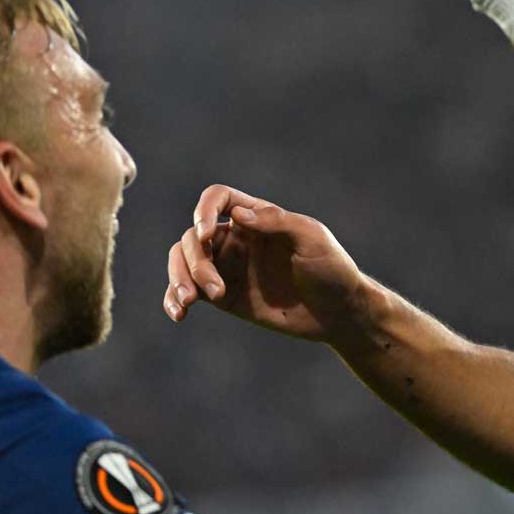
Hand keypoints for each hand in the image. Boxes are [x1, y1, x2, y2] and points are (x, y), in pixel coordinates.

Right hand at [163, 184, 367, 343]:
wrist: (340, 312)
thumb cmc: (332, 269)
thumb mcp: (312, 239)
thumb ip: (277, 222)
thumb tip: (236, 215)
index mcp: (258, 217)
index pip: (218, 199)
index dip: (204, 211)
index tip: (206, 233)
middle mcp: (238, 239)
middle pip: (193, 237)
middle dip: (195, 261)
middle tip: (215, 289)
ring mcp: (229, 268)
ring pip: (183, 262)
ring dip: (179, 279)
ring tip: (190, 302)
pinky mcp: (225, 297)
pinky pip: (190, 291)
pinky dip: (174, 299)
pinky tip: (179, 314)